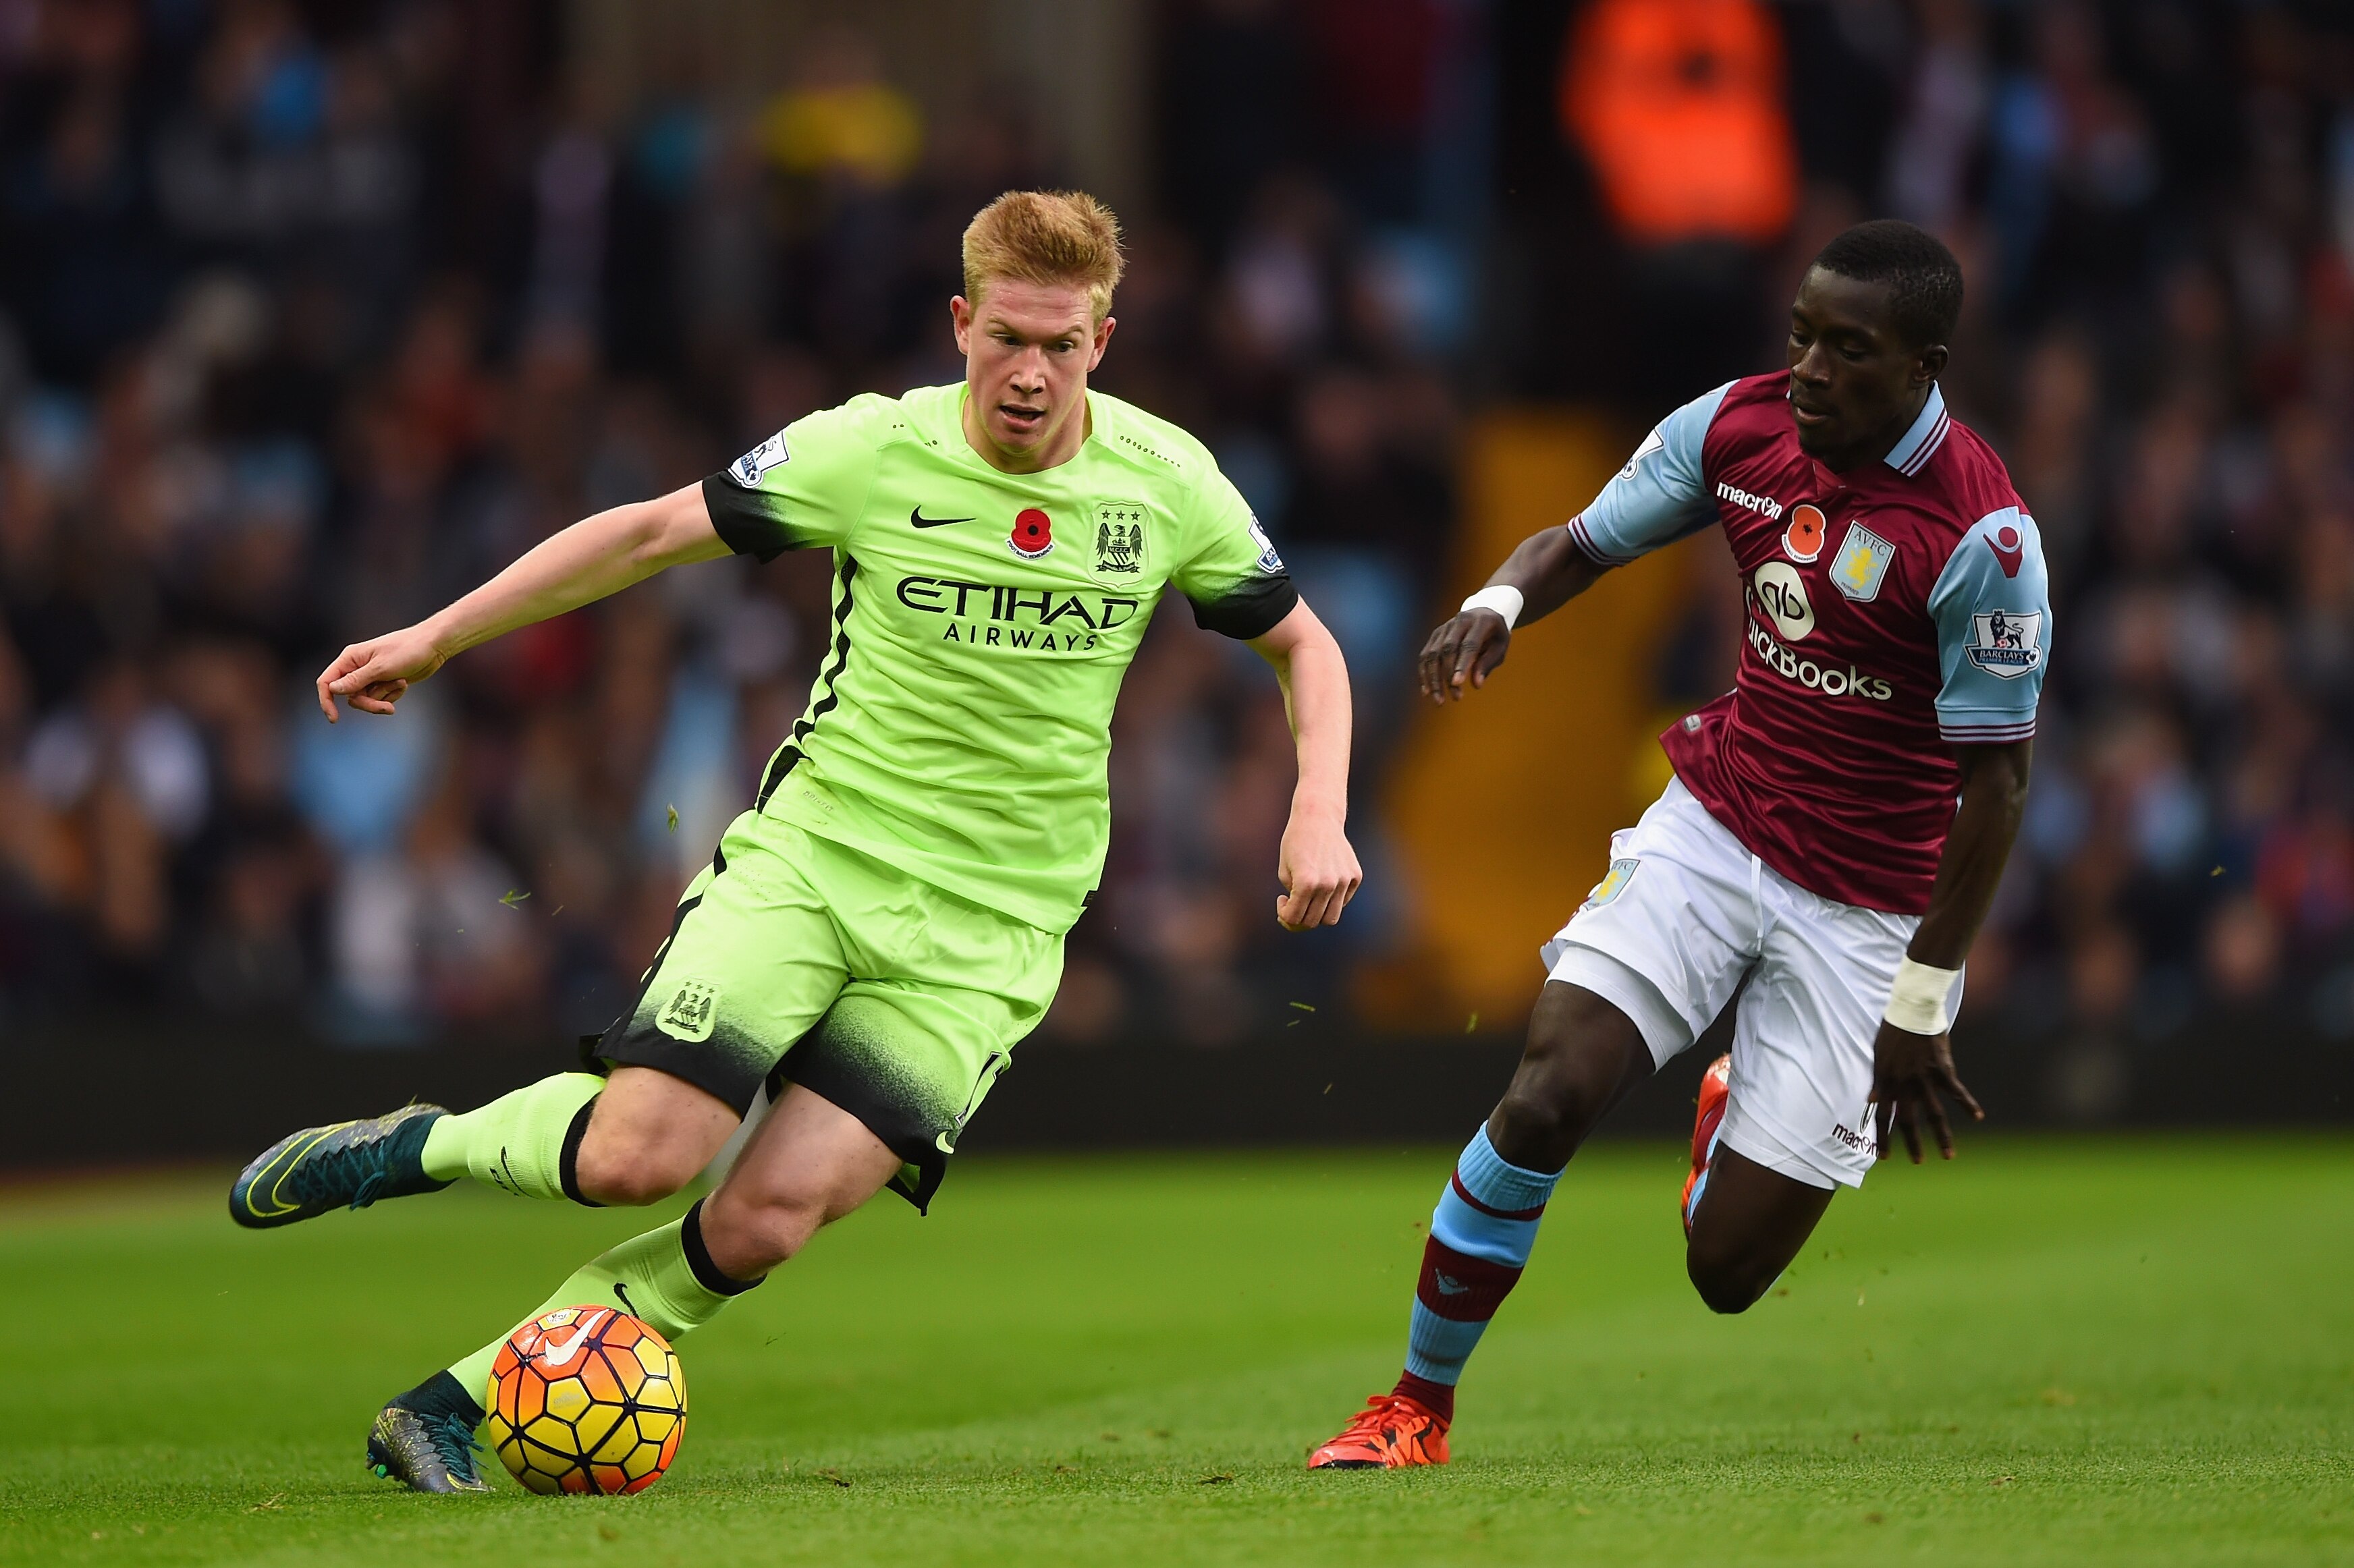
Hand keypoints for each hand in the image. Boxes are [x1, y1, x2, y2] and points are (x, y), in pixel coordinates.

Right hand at [314, 624, 449, 721]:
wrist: (432, 646)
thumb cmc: (407, 650)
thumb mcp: (381, 668)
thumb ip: (356, 680)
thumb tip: (332, 689)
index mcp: (350, 658)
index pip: (327, 682)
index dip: (327, 701)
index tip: (334, 719)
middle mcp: (357, 667)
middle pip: (351, 697)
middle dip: (369, 704)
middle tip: (387, 707)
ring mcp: (371, 675)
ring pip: (367, 699)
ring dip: (384, 697)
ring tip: (400, 683)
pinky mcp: (384, 682)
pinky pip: (381, 698)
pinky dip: (393, 694)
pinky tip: (403, 683)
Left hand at [1274, 806, 1360, 930]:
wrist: (1318, 817)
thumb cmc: (1295, 843)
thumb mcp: (1285, 872)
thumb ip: (1292, 899)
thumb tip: (1301, 921)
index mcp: (1306, 882)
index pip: (1294, 918)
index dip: (1284, 914)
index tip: (1282, 900)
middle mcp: (1328, 884)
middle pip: (1313, 921)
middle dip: (1299, 918)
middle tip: (1294, 904)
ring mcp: (1344, 880)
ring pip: (1331, 917)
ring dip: (1317, 914)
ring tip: (1309, 899)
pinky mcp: (1355, 876)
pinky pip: (1343, 901)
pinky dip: (1331, 899)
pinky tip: (1323, 883)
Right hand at [1418, 608, 1510, 703]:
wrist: (1483, 613)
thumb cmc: (1495, 635)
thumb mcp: (1500, 647)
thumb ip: (1487, 663)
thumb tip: (1476, 684)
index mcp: (1480, 621)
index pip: (1468, 645)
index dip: (1461, 664)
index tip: (1457, 684)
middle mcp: (1459, 621)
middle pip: (1447, 649)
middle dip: (1448, 675)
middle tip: (1455, 697)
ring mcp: (1444, 628)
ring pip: (1432, 654)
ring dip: (1433, 679)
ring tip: (1439, 700)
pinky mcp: (1435, 635)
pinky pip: (1425, 656)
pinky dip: (1424, 674)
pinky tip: (1427, 691)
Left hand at [1871, 1020, 1983, 1162]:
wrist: (1912, 1010)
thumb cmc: (1893, 1031)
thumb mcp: (1878, 1054)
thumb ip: (1877, 1079)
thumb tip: (1872, 1099)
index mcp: (1886, 1080)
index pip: (1882, 1116)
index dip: (1883, 1137)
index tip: (1884, 1157)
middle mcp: (1904, 1083)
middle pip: (1907, 1120)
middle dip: (1912, 1144)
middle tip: (1918, 1162)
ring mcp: (1924, 1078)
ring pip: (1933, 1114)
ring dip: (1942, 1137)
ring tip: (1948, 1156)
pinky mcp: (1943, 1069)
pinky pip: (1957, 1091)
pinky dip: (1968, 1104)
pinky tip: (1977, 1117)